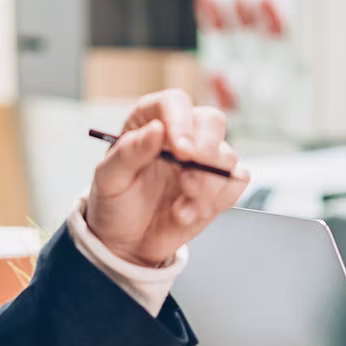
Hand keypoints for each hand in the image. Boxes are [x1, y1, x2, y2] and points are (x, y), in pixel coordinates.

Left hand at [85, 90, 248, 266]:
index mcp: (151, 122)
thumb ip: (129, 152)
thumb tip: (156, 129)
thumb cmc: (115, 204)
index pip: (175, 103)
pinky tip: (191, 212)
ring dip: (206, 186)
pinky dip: (216, 201)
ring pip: (227, 156)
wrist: (128, 242)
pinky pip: (236, 183)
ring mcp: (203, 160)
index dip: (181, 121)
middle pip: (212, 121)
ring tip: (180, 208)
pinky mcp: (219, 185)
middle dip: (205, 150)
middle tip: (186, 179)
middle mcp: (181, 135)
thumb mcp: (109, 179)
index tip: (179, 149)